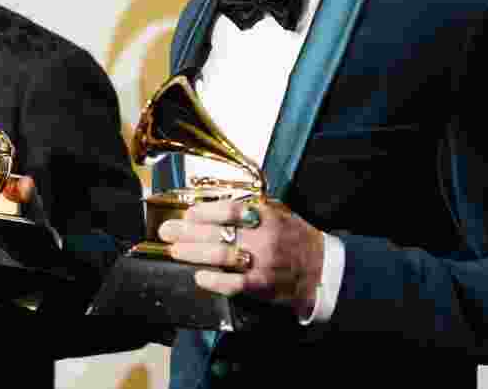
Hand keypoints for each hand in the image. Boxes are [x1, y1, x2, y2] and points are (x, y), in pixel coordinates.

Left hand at [157, 199, 323, 317]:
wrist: (321, 268)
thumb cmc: (294, 237)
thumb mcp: (278, 211)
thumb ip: (250, 206)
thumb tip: (214, 202)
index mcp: (265, 216)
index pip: (229, 209)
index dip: (204, 211)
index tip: (187, 213)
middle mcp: (263, 237)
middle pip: (218, 232)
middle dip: (187, 232)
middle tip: (166, 231)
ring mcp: (262, 262)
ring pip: (221, 256)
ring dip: (194, 254)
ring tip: (175, 251)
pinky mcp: (262, 285)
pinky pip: (233, 284)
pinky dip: (214, 280)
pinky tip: (199, 276)